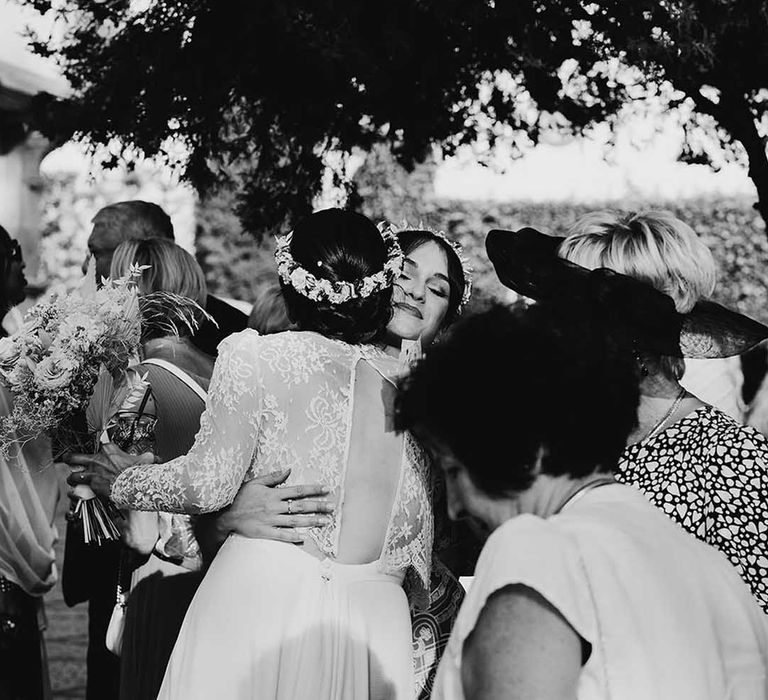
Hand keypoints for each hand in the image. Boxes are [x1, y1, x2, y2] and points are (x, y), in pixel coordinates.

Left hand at [65, 442, 153, 498]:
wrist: (135, 484)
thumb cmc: (139, 471)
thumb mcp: (145, 459)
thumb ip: (146, 457)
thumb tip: (153, 457)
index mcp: (109, 450)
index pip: (98, 445)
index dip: (98, 450)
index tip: (100, 453)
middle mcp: (97, 460)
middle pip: (74, 457)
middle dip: (70, 459)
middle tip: (70, 461)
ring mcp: (92, 474)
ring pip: (73, 475)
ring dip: (73, 479)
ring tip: (74, 481)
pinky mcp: (92, 487)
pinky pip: (76, 492)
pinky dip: (75, 494)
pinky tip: (75, 495)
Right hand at [217, 468, 334, 543]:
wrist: (224, 515)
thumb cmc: (240, 498)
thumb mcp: (255, 483)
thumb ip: (273, 477)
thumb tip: (288, 469)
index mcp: (273, 494)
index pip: (298, 490)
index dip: (313, 489)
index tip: (326, 489)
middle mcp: (274, 507)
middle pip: (301, 506)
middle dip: (318, 506)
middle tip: (332, 507)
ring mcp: (270, 520)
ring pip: (295, 521)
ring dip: (311, 522)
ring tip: (325, 522)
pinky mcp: (264, 532)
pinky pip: (281, 535)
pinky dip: (293, 537)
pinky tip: (304, 538)